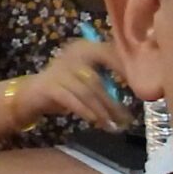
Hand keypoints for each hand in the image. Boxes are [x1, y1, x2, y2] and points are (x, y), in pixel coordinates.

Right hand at [9, 37, 133, 130]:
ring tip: (112, 125)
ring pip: (86, 92)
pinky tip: (95, 121)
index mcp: (85, 48)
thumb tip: (137, 91)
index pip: (109, 53)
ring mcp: (60, 70)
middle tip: (126, 120)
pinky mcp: (50, 85)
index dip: (124, 69)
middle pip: (98, 80)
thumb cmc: (67, 86)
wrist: (33, 93)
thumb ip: (108, 80)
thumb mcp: (88, 78)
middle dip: (112, 102)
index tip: (139, 88)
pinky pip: (72, 99)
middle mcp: (72, 54)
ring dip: (101, 111)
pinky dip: (85, 111)